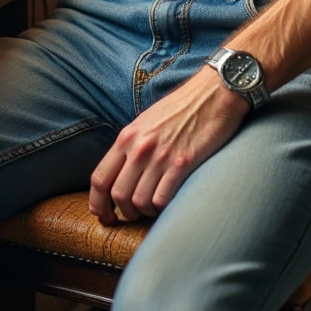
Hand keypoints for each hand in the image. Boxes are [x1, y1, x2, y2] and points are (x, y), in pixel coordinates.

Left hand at [89, 67, 249, 225]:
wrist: (213, 93)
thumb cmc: (180, 107)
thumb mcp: (146, 122)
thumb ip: (131, 146)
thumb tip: (119, 173)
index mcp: (126, 137)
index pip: (100, 178)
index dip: (97, 203)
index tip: (103, 214)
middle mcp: (139, 148)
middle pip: (118, 194)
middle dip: (122, 212)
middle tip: (130, 216)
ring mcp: (160, 157)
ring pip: (139, 201)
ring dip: (144, 212)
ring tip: (152, 209)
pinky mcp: (183, 164)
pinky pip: (162, 199)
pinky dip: (161, 208)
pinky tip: (167, 203)